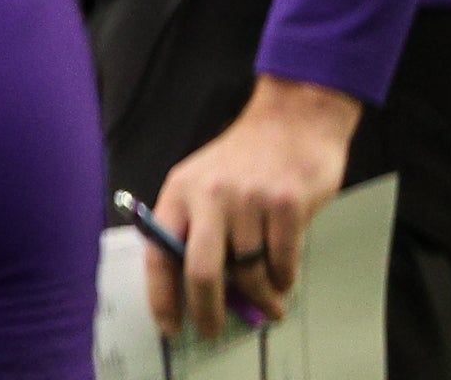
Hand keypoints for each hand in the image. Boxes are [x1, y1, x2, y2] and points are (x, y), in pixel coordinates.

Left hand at [149, 75, 359, 337]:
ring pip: (249, 273)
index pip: (159, 252)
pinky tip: (283, 278)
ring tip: (269, 306)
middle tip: (214, 331)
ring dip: (260, 299)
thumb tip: (202, 292)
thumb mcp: (204, 184)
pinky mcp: (287, 206)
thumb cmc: (244, 158)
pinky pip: (283, 264)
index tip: (169, 326)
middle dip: (208, 311)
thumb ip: (197, 229)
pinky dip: (284, 280)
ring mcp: (249, 201)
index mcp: (179, 192)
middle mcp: (209, 196)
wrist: (291, 120)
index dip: (162, 295)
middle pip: (201, 272)